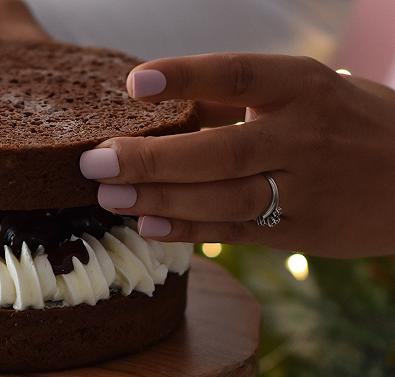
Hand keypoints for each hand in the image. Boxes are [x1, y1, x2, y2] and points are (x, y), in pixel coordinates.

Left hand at [79, 54, 394, 257]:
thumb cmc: (350, 124)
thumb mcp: (309, 94)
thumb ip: (242, 103)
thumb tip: (165, 110)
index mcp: (304, 87)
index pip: (238, 76)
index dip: (185, 78)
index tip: (133, 84)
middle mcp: (304, 136)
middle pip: (217, 150)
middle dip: (150, 159)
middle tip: (94, 162)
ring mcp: (306, 188)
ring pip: (222, 197)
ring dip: (159, 200)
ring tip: (108, 198)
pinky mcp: (305, 232)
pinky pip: (238, 232)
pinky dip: (190, 230)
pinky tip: (150, 227)